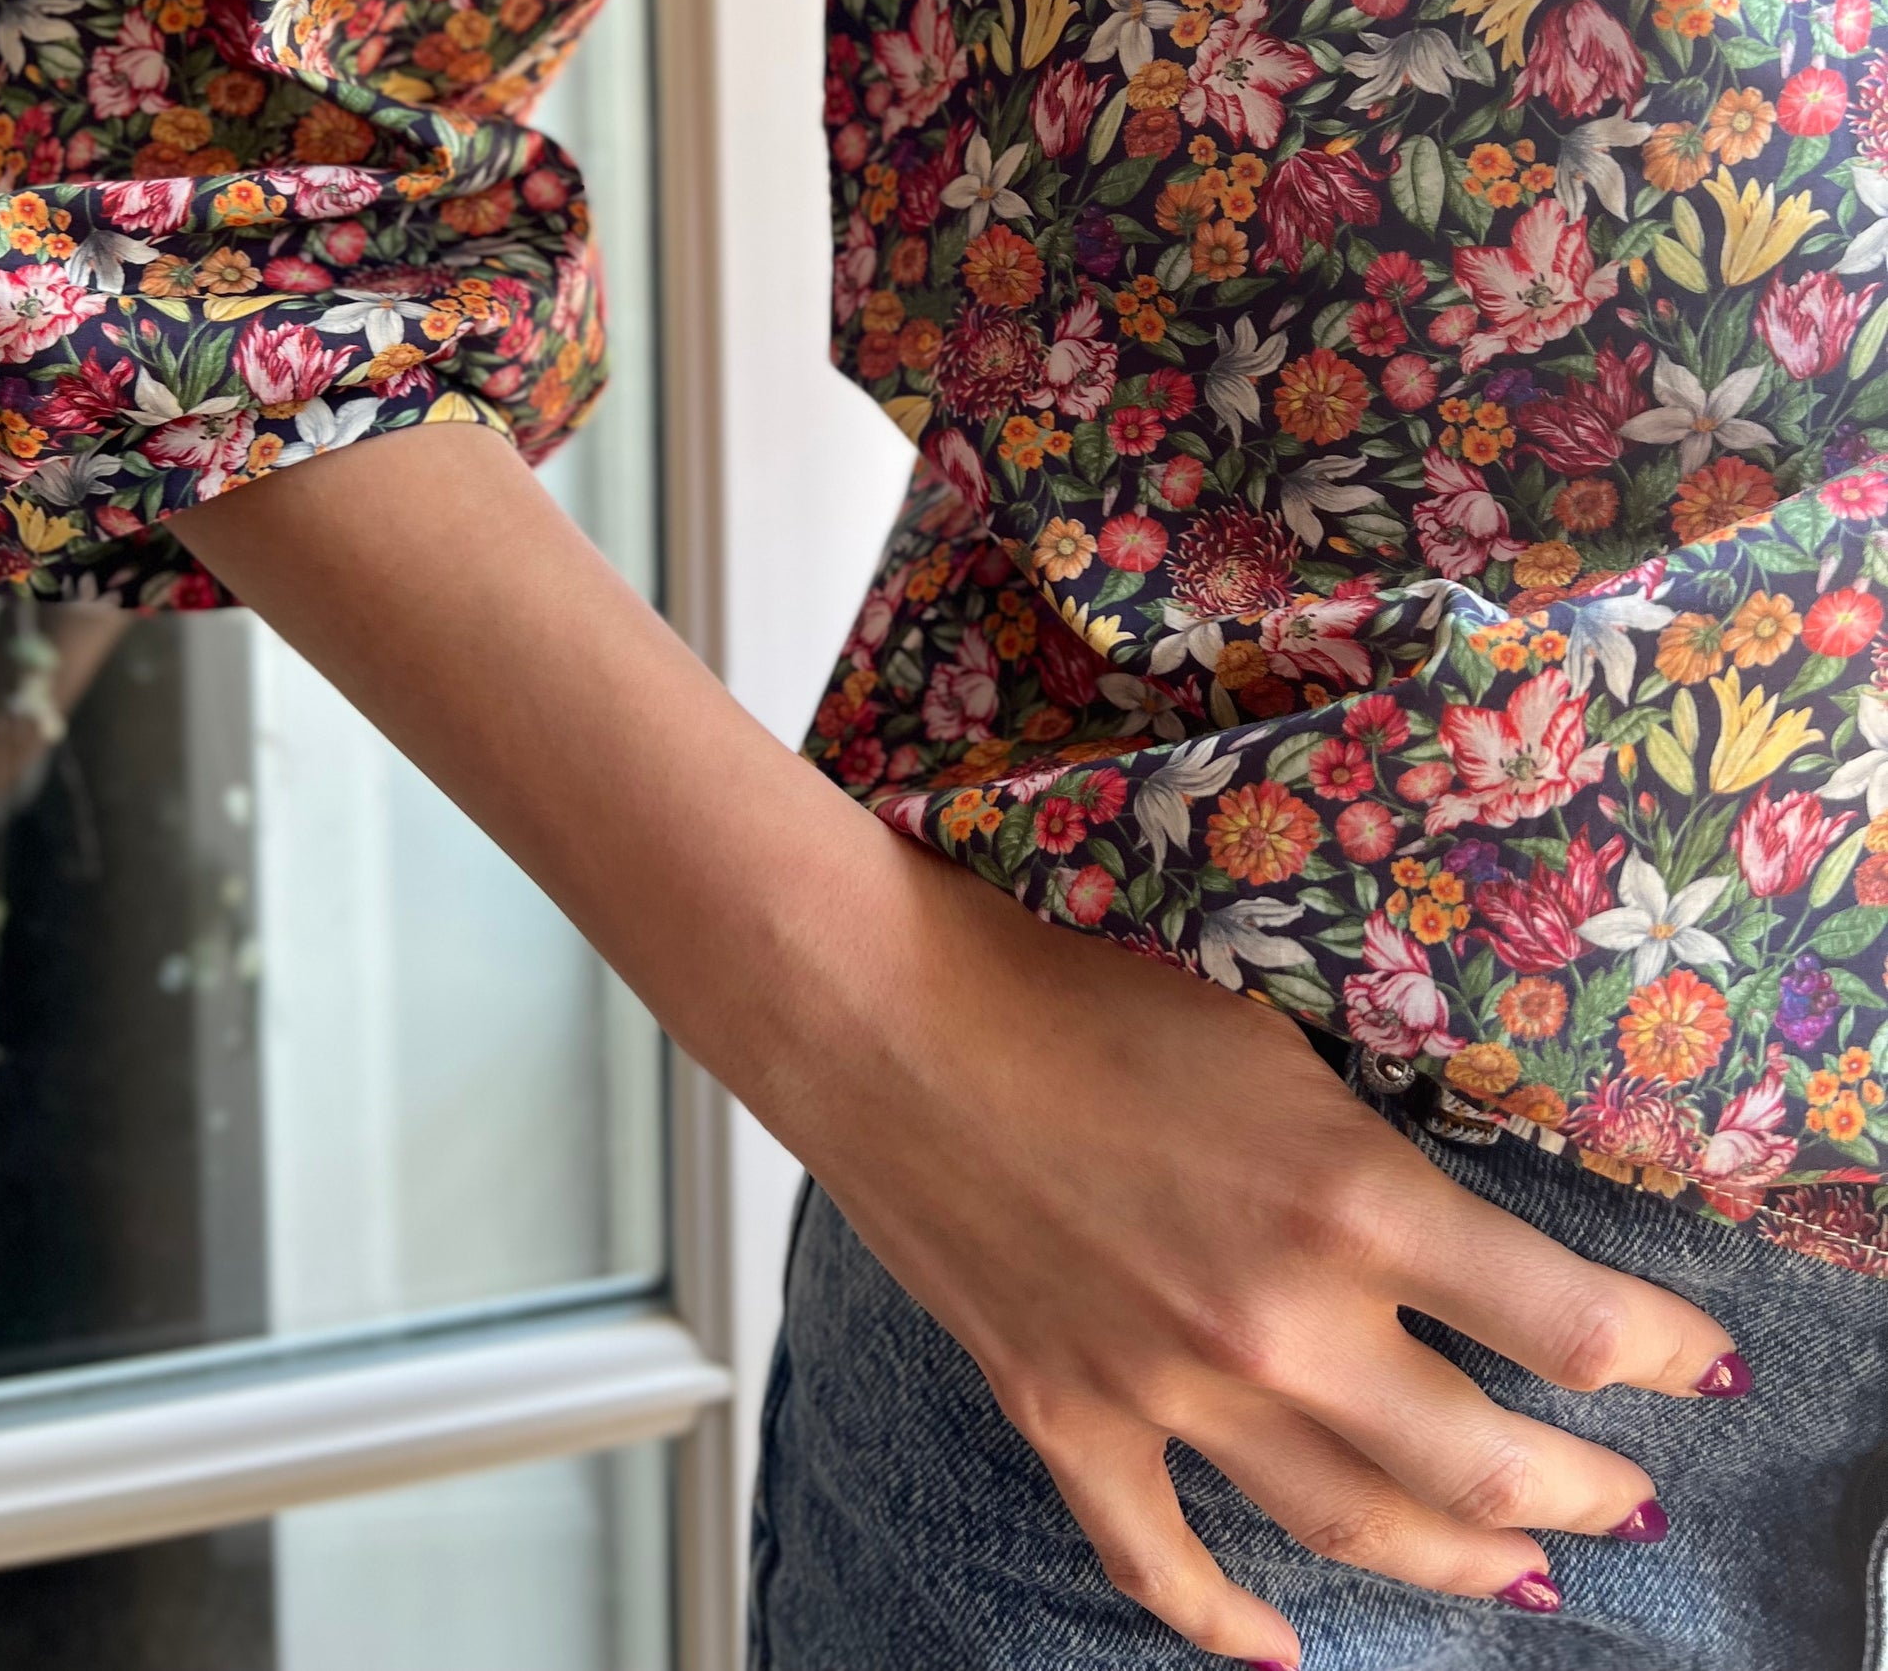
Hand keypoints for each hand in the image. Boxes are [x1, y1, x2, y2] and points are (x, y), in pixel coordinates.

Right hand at [801, 847, 1736, 1663]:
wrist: (892, 1013)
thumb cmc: (1076, 986)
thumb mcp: (1269, 1034)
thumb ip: (1366, 1152)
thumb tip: (1447, 1226)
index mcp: (1345, 1196)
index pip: (1562, 1320)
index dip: (1657, 1354)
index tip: (1698, 1361)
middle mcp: (1275, 1318)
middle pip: (1482, 1463)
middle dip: (1582, 1492)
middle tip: (1626, 1499)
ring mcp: (1165, 1388)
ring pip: (1352, 1529)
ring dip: (1460, 1564)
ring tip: (1528, 1578)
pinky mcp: (1067, 1417)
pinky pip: (1163, 1563)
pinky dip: (1228, 1624)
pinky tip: (1287, 1648)